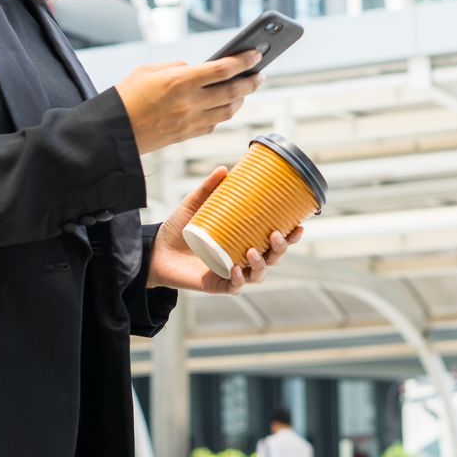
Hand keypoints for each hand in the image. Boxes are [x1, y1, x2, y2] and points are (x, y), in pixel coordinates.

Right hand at [116, 52, 264, 155]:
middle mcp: (190, 103)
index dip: (244, 60)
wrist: (112, 132)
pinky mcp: (187, 135)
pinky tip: (223, 105)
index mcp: (180, 81)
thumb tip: (195, 68)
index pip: (223, 69)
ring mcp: (191, 122)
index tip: (256, 54)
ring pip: (228, 110)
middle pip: (233, 91)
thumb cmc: (126, 96)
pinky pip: (214, 124)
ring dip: (241, 99)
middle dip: (251, 81)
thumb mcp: (148, 70)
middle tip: (260, 74)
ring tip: (245, 89)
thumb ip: (175, 67)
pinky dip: (223, 114)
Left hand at [147, 167, 304, 293]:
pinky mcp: (216, 285)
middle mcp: (242, 258)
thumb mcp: (195, 205)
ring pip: (258, 275)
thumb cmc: (179, 229)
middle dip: (281, 249)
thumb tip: (225, 169)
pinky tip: (237, 270)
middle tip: (277, 234)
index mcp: (245, 240)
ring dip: (261, 264)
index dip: (291, 237)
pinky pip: (234, 287)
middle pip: (273, 258)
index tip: (300, 225)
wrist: (156, 251)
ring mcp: (231, 273)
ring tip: (253, 251)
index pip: (274, 240)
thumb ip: (209, 188)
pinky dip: (239, 280)